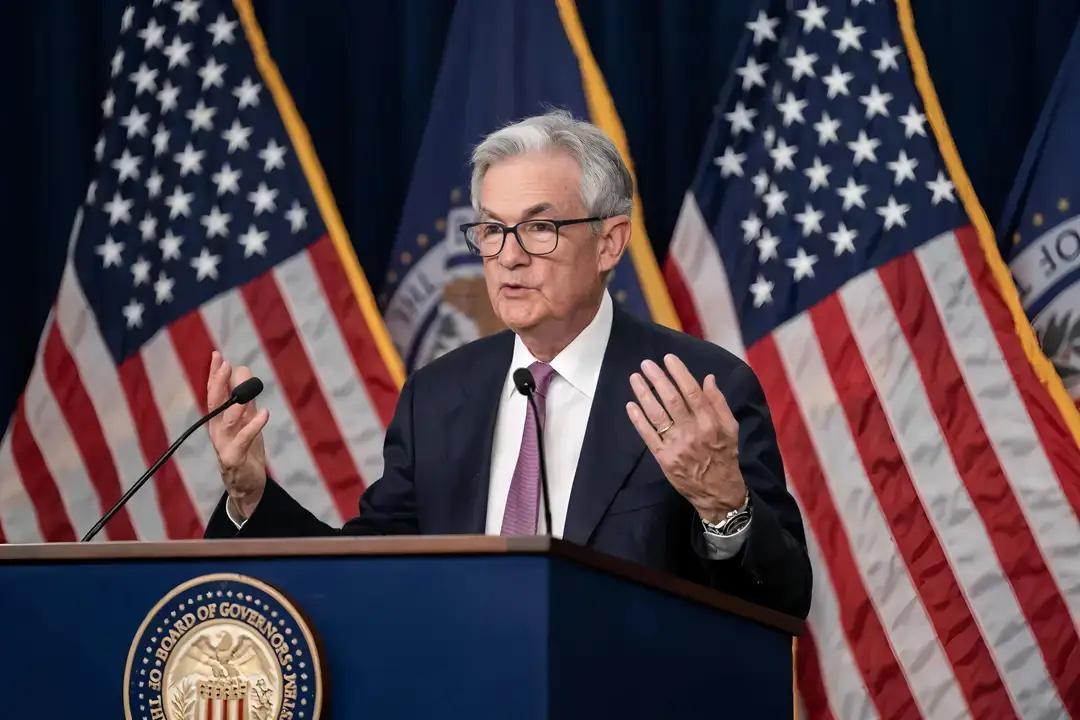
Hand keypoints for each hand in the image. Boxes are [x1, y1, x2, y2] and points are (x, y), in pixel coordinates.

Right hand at [207, 351, 269, 518]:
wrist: (247, 484)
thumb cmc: (245, 449)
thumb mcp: (246, 419)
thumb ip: (245, 398)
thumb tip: (242, 369)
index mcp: (218, 419)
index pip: (214, 393)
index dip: (214, 375)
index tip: (217, 355)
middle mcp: (217, 429)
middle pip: (215, 403)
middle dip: (218, 383)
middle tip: (224, 365)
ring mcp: (224, 444)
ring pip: (227, 421)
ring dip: (236, 404)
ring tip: (247, 390)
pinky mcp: (234, 458)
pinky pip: (244, 440)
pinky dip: (254, 426)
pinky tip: (265, 413)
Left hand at [625, 354, 745, 523]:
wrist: (718, 492)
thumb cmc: (725, 456)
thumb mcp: (731, 428)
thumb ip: (719, 402)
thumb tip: (708, 378)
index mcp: (710, 423)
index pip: (692, 392)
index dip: (679, 373)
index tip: (668, 358)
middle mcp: (692, 432)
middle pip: (671, 400)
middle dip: (657, 379)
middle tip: (646, 364)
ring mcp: (676, 446)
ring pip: (657, 415)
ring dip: (644, 395)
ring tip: (635, 378)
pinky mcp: (664, 459)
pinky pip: (648, 436)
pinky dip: (638, 420)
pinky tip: (631, 405)